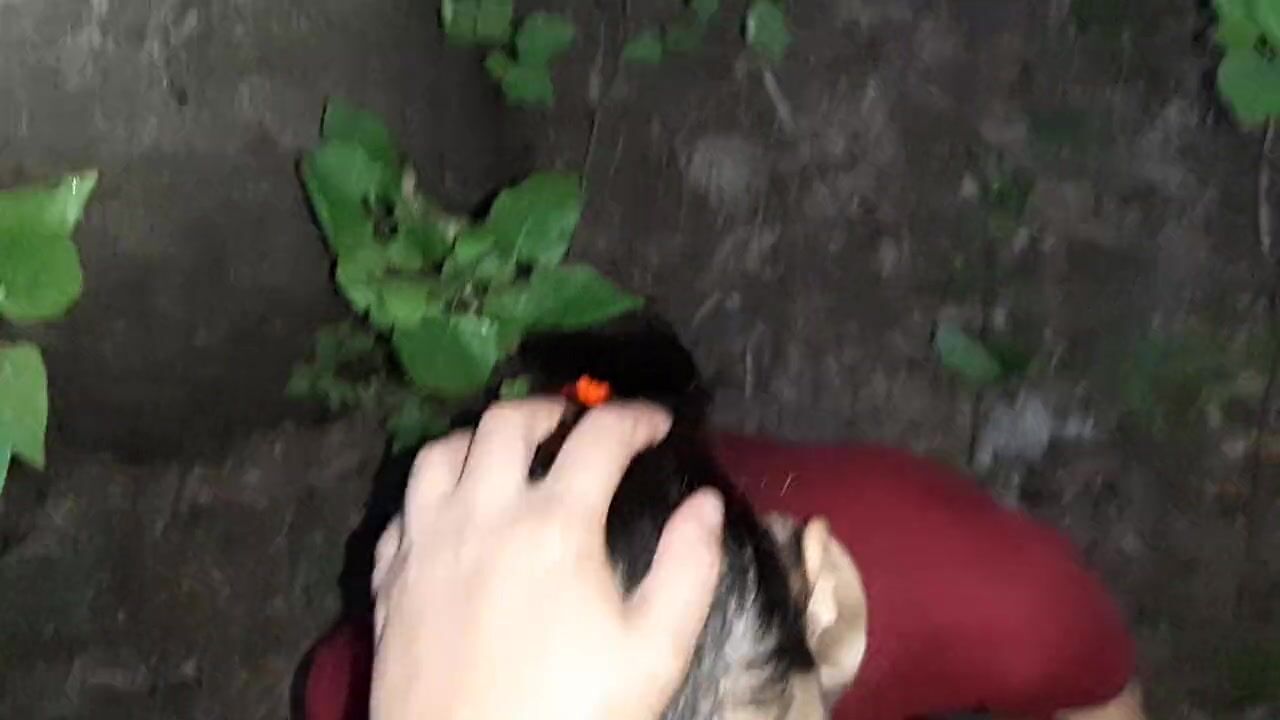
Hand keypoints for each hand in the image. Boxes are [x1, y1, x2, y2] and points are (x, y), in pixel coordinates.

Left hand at [369, 398, 725, 719]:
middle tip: (581, 424)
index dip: (636, 419)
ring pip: (442, 451)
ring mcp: (425, 542)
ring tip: (511, 452)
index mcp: (554, 524)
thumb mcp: (654, 651)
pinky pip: (403, 506)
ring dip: (482, 438)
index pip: (599, 438)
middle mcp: (482, 513)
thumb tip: (704, 503)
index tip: (659, 423)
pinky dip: (433, 489)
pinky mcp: (387, 577)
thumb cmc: (570, 713)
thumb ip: (689, 568)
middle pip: (507, 422)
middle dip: (552, 408)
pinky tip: (454, 510)